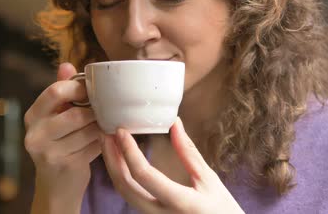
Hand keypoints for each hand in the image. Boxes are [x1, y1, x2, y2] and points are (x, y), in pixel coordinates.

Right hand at [24, 62, 102, 212]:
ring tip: (105, 122)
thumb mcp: (55, 116)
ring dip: (101, 125)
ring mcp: (50, 153)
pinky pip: (94, 146)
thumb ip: (61, 91)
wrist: (56, 184)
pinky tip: (103, 138)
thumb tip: (67, 65)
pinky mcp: (67, 166)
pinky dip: (102, 140)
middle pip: (75, 113)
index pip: (55, 92)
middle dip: (94, 110)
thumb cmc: (58, 142)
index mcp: (32, 116)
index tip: (92, 88)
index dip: (79, 87)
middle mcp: (36, 135)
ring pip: (88, 130)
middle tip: (105, 107)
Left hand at [101, 117, 244, 213]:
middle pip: (125, 187)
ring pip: (125, 195)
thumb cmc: (222, 210)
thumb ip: (189, 153)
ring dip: (114, 168)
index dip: (129, 151)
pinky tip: (122, 161)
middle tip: (105, 133)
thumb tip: (174, 123)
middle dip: (111, 158)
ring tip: (110, 143)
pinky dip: (123, 177)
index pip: (144, 175)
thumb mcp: (209, 179)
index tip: (121, 130)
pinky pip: (131, 197)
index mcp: (179, 202)